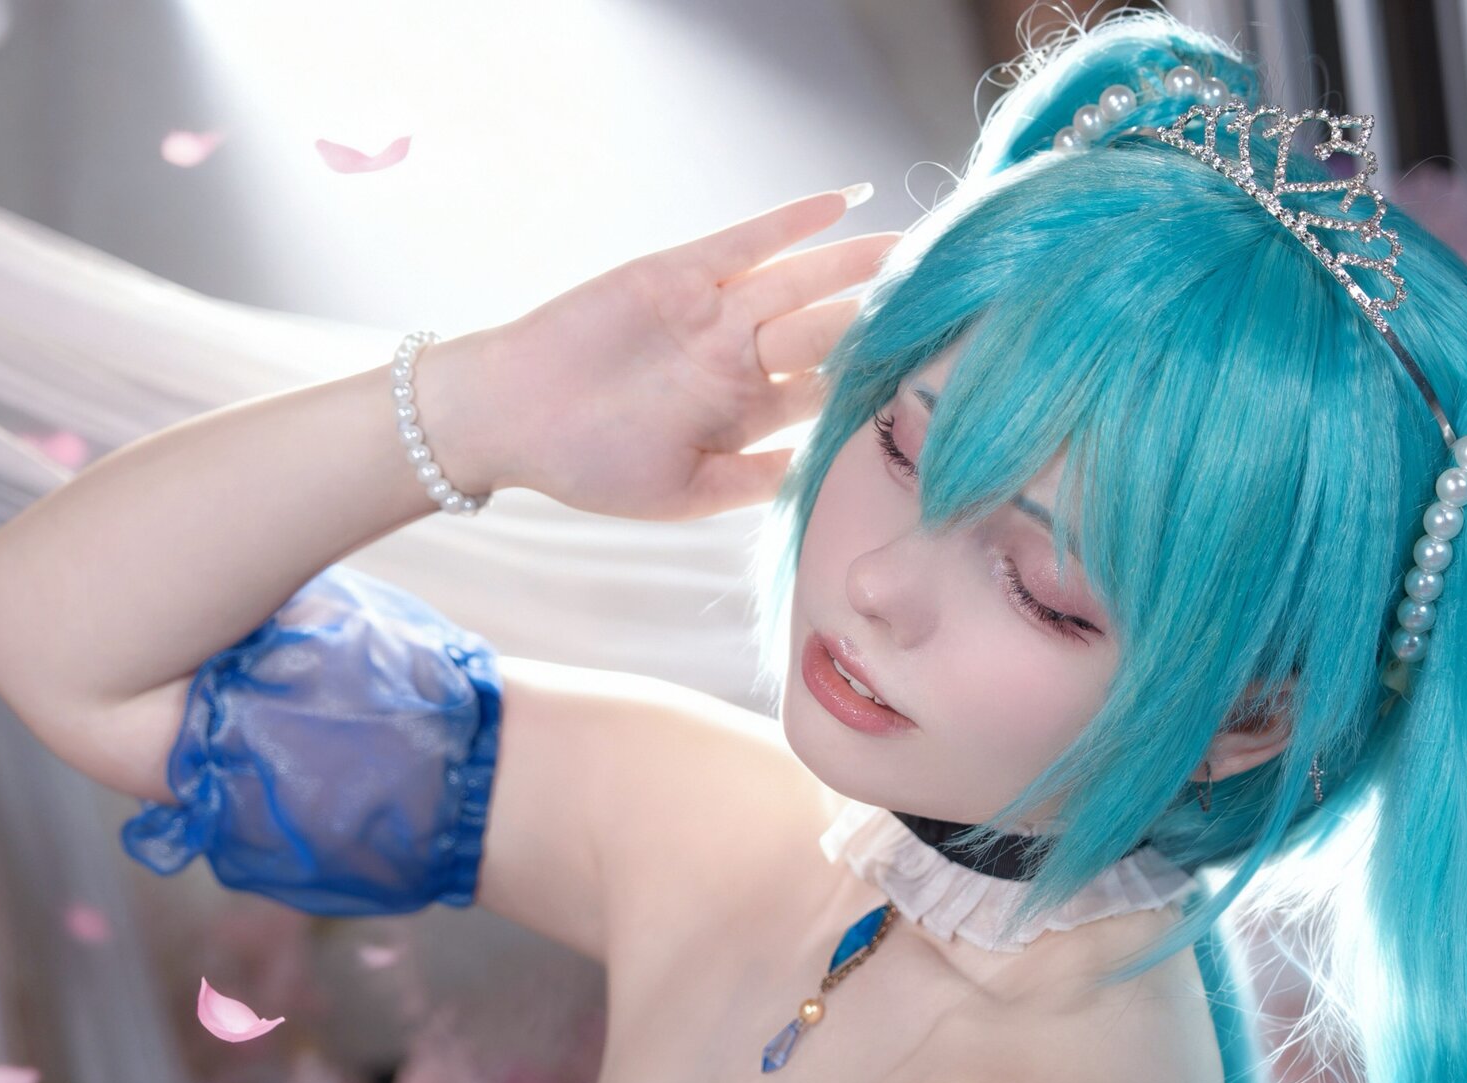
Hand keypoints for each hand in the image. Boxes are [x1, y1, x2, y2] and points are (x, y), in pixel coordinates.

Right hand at [447, 187, 900, 520]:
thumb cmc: (589, 467)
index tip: (944, 374)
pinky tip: (847, 202)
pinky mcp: (678, 273)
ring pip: (802, 281)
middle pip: (830, 330)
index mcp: (744, 413)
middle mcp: (737, 358)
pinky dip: (794, 222)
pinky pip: (746, 241)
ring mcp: (712, 312)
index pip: (828, 392)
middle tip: (957, 299)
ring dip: (858, 263)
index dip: (881, 381)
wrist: (509, 419)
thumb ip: (751, 482)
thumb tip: (820, 472)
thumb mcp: (680, 495)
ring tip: (920, 245)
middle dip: (889, 317)